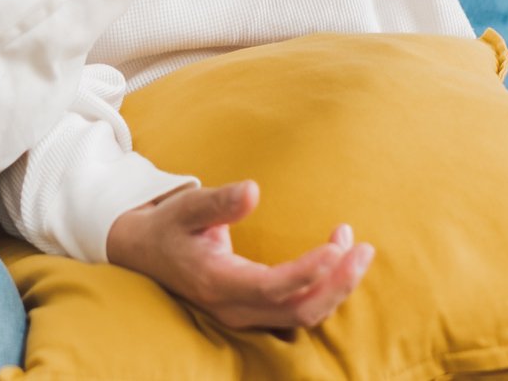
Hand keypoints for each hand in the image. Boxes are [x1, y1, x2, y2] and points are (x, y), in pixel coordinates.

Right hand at [105, 182, 373, 330]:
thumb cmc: (169, 225)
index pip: (273, 287)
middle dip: (338, 283)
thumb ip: (218, 201)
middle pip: (298, 310)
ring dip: (337, 287)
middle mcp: (233, 308)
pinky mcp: (253, 312)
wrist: (144, 251)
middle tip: (363, 247)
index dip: (309, 271)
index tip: (337, 245)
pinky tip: (339, 261)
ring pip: (303, 316)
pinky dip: (325, 291)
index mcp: (216, 281)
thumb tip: (252, 190)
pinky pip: (298, 312)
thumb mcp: (186, 206)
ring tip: (358, 248)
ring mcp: (243, 315)